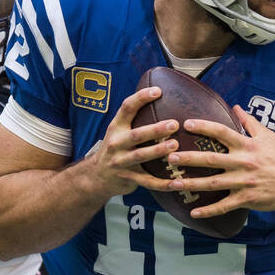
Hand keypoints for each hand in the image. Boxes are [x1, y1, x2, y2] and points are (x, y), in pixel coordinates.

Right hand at [78, 85, 180, 201]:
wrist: (96, 176)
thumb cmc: (116, 148)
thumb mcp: (119, 131)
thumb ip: (134, 117)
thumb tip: (160, 94)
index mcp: (116, 128)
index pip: (126, 108)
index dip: (141, 98)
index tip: (158, 91)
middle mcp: (116, 144)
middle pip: (136, 135)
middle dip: (155, 130)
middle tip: (174, 123)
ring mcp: (121, 162)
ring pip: (140, 157)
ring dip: (157, 151)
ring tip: (175, 145)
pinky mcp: (128, 179)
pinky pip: (148, 182)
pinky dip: (163, 184)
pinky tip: (177, 183)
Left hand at [166, 105, 274, 218]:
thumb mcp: (267, 136)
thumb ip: (250, 122)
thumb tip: (235, 107)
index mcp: (247, 145)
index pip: (222, 132)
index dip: (204, 127)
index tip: (186, 124)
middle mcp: (243, 162)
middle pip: (211, 159)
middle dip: (189, 158)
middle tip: (169, 156)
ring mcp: (243, 182)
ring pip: (212, 183)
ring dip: (191, 184)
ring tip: (172, 184)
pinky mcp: (245, 199)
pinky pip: (223, 206)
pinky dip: (208, 210)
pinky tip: (193, 212)